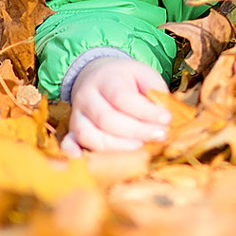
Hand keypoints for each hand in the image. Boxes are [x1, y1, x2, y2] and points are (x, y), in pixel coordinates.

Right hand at [58, 53, 173, 156]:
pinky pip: (69, 143)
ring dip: (117, 147)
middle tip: (160, 136)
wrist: (98, 76)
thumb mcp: (143, 75)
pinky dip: (74, 153)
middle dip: (136, 132)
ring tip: (141, 148)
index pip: (121, 97)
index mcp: (105, 77)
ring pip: (90, 135)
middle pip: (106, 119)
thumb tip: (164, 115)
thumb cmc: (127, 80)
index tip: (166, 120)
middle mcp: (86, 95)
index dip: (145, 112)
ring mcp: (77, 114)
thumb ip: (155, 90)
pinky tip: (86, 161)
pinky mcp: (72, 130)